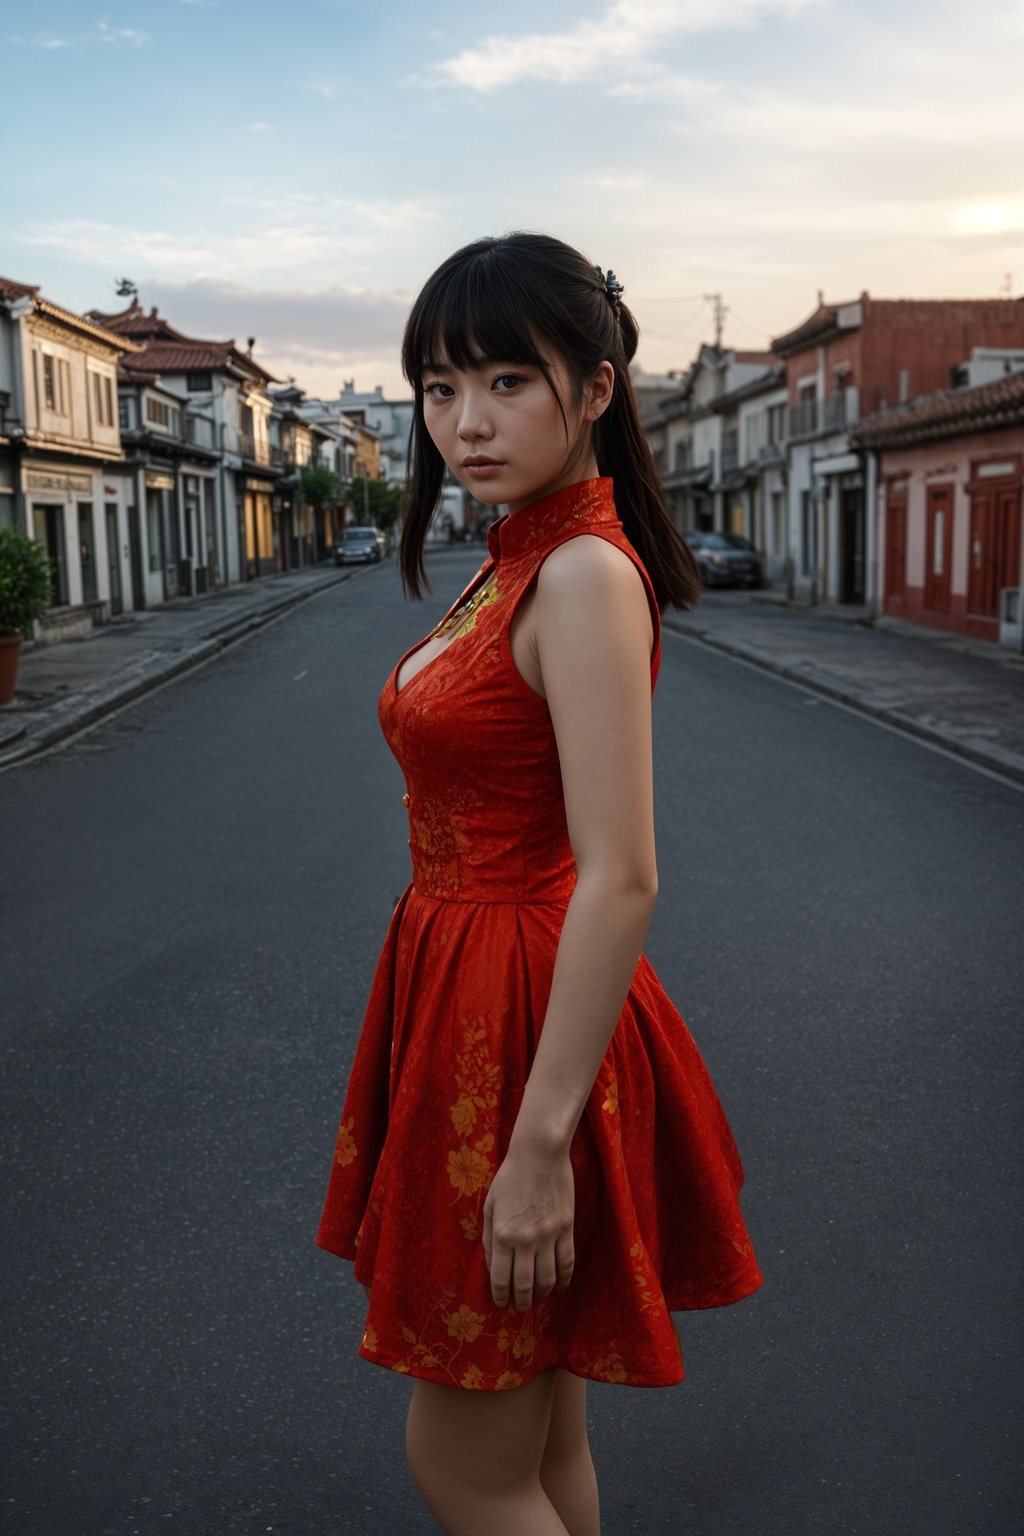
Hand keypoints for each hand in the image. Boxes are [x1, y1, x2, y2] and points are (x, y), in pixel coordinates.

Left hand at [482, 1144, 574, 1310]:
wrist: (538, 1154)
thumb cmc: (510, 1178)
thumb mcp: (490, 1206)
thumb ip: (489, 1238)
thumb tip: (493, 1266)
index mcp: (502, 1234)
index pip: (501, 1278)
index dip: (501, 1296)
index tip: (502, 1304)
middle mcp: (525, 1240)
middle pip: (524, 1284)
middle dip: (521, 1301)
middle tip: (520, 1308)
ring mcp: (548, 1235)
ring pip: (548, 1278)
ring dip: (542, 1293)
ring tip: (538, 1299)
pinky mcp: (566, 1228)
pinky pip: (567, 1262)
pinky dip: (564, 1279)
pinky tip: (560, 1286)